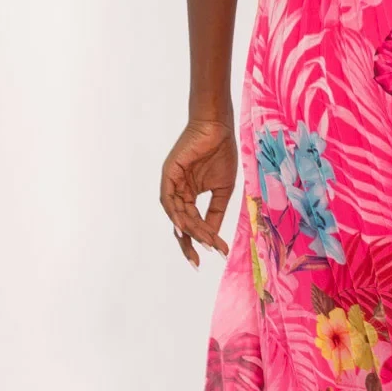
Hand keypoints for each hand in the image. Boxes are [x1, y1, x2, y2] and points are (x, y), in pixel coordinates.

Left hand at [160, 116, 235, 265]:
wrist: (218, 129)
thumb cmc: (221, 154)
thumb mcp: (222, 190)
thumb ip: (216, 212)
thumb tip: (213, 236)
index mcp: (189, 196)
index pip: (193, 223)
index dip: (204, 239)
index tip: (219, 253)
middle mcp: (178, 192)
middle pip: (181, 224)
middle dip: (190, 243)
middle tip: (198, 261)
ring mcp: (172, 184)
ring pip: (177, 215)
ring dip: (189, 231)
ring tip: (203, 244)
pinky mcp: (168, 174)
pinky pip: (169, 200)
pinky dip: (175, 215)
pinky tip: (184, 227)